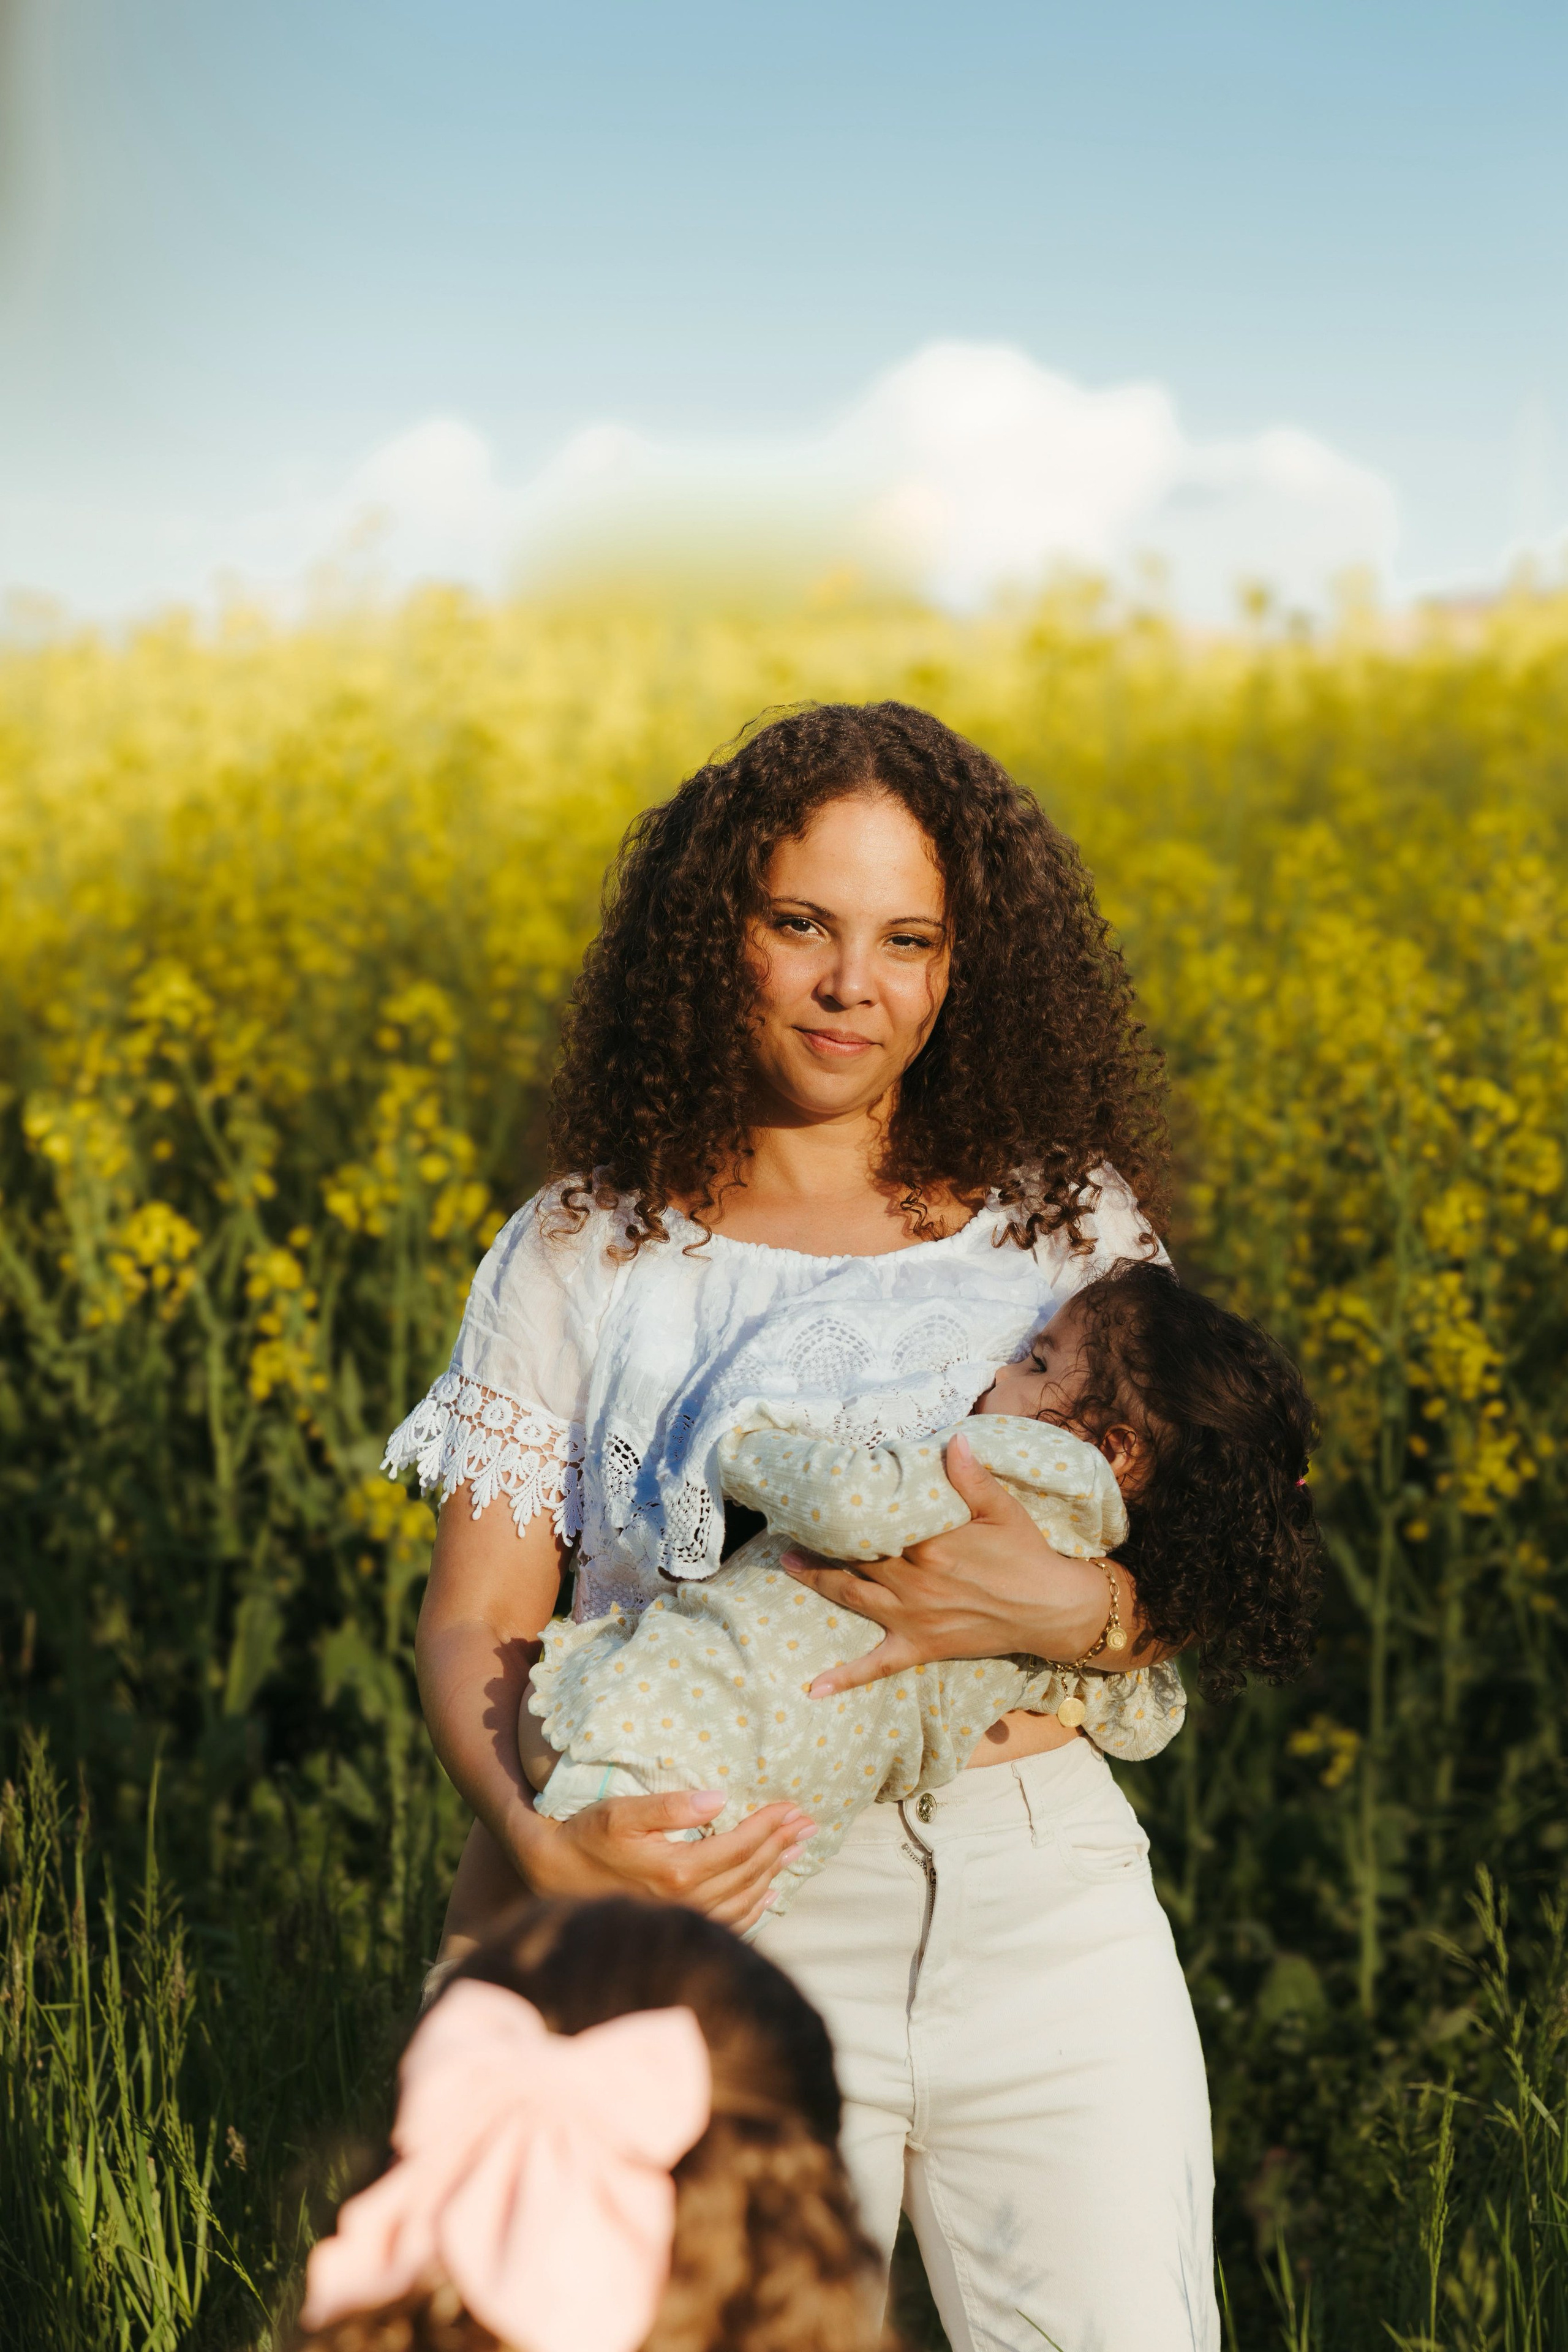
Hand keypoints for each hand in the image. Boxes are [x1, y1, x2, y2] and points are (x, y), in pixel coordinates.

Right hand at [518, 1790, 815, 1933]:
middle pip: (750, 1871)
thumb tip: (720, 1798)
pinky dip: (755, 1907)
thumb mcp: (621, 1811)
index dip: (770, 1825)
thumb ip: (670, 1805)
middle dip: (781, 1844)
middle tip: (808, 1823)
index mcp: (678, 1870)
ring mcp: (683, 1920)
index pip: (740, 1845)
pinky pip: (729, 1923)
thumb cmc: (586, 1837)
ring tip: (797, 1849)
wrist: (551, 1879)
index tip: (793, 1806)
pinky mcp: (676, 1928)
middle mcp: (687, 1902)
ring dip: (774, 1872)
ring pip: (744, 1898)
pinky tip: (768, 1892)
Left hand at [781, 1430, 1117, 1698]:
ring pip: (853, 1596)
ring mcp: (912, 1616)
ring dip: (818, 1580)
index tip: (821, 1491)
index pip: (876, 1521)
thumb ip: (971, 1478)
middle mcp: (914, 1580)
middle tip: (791, 1520)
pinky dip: (845, 1677)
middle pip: (856, 1555)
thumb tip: (952, 1441)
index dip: (847, 1507)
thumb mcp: (1002, 1510)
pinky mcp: (920, 1645)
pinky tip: (815, 1688)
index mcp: (930, 1544)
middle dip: (822, 1538)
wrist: (1051, 1608)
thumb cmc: (1026, 1554)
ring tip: (788, 1562)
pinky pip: (877, 1665)